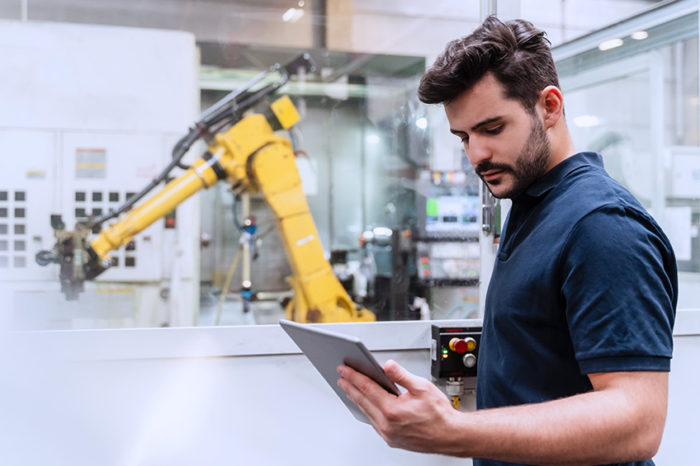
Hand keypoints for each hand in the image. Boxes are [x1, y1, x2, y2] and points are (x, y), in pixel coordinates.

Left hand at [337, 360, 460, 453]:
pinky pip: (374, 422)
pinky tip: (366, 404)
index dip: (353, 376)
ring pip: (366, 412)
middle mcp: (387, 424)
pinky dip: (367, 410)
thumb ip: (402, 375)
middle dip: (350, 386)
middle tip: (341, 376)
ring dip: (356, 398)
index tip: (344, 369)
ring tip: (349, 388)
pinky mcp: (391, 439)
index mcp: (393, 410)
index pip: (367, 388)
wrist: (451, 436)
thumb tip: (387, 366)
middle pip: (362, 400)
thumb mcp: (422, 387)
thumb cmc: (440, 414)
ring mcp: (388, 434)